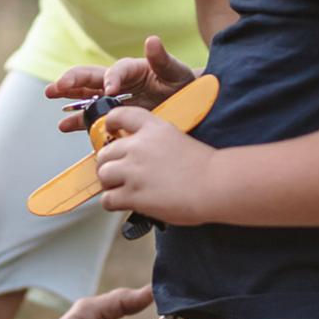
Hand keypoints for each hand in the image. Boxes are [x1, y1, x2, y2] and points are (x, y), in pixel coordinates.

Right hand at [45, 36, 195, 133]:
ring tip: (50, 95)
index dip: (111, 79)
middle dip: (72, 80)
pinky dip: (77, 121)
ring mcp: (111, 98)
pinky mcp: (111, 114)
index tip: (109, 90)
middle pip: (90, 77)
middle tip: (57, 86)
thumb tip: (152, 40)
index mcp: (131, 69)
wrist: (185, 102)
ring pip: (84, 95)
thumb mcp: (174, 70)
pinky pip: (91, 117)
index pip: (116, 71)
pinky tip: (63, 125)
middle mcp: (117, 81)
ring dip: (67, 96)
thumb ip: (161, 58)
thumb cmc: (179, 82)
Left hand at [94, 107, 215, 224]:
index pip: (119, 115)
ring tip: (120, 189)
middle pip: (105, 152)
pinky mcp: (133, 194)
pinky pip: (107, 199)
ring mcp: (133, 170)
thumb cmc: (205, 168)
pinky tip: (124, 203)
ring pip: (103, 174)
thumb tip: (142, 155)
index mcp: (153, 128)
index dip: (110, 123)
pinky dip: (112, 203)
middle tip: (118, 173)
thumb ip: (156, 142)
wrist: (215, 185)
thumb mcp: (178, 140)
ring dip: (109, 184)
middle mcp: (139, 146)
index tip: (109, 129)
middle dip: (109, 164)